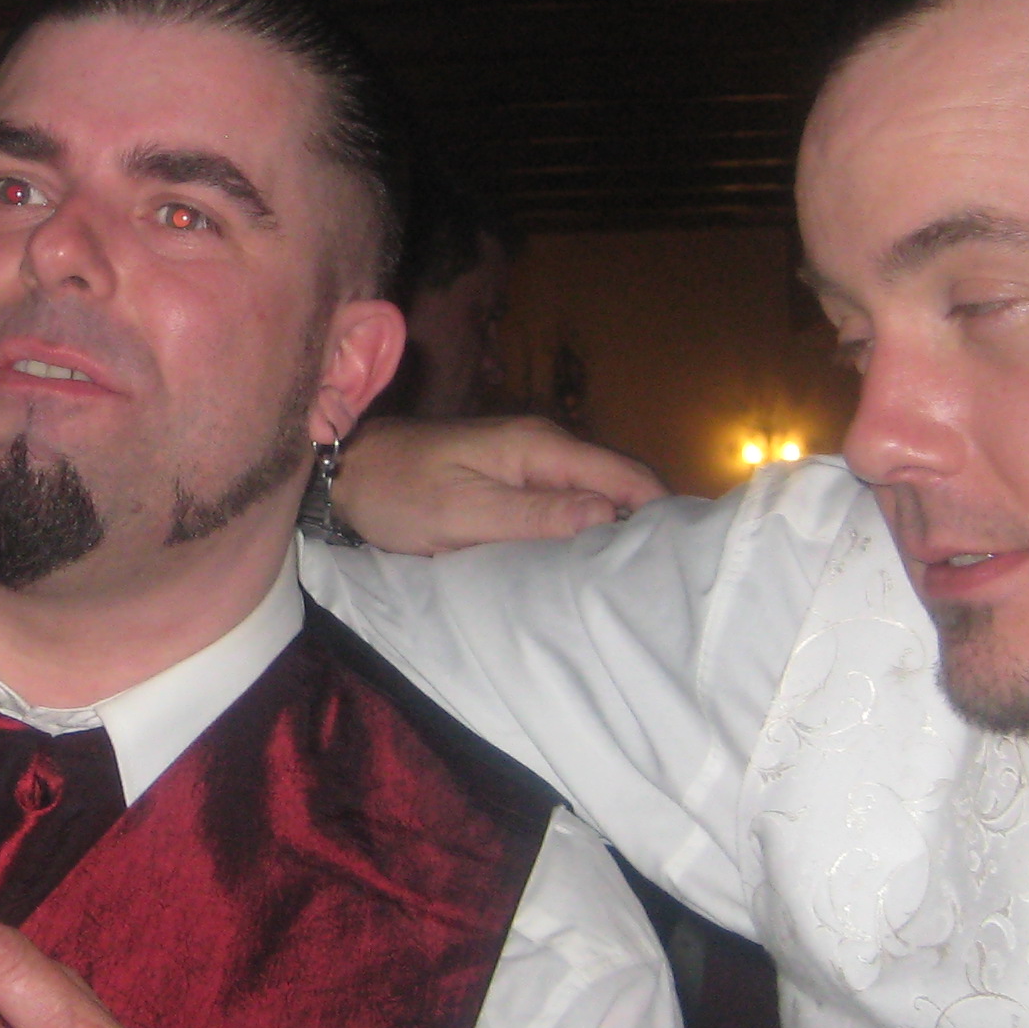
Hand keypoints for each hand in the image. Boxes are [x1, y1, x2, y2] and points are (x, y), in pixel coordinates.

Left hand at [333, 414, 665, 554]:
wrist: (345, 473)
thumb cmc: (397, 492)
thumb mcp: (462, 513)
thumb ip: (534, 516)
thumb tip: (607, 520)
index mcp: (539, 447)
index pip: (625, 475)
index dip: (659, 512)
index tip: (682, 558)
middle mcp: (544, 449)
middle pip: (617, 485)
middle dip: (642, 525)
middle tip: (660, 579)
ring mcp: (528, 464)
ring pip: (593, 496)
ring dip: (612, 531)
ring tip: (632, 579)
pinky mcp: (512, 483)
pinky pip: (564, 505)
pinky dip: (581, 531)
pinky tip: (586, 565)